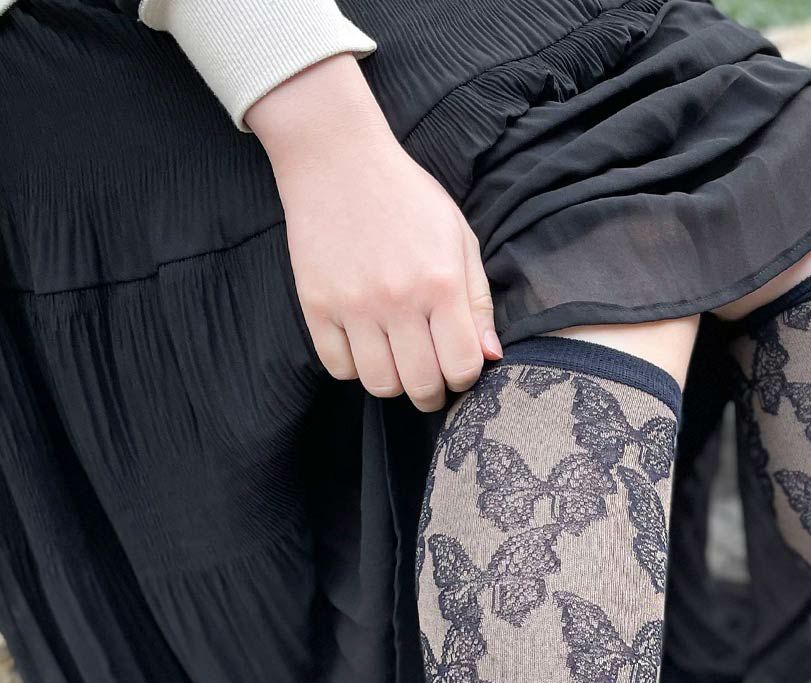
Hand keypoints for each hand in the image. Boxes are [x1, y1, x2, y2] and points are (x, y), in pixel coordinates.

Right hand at [247, 55, 501, 408]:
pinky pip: (339, 368)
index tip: (458, 369)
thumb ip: (477, 300)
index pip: (462, 366)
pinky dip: (354, 368)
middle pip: (421, 385)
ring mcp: (353, 304)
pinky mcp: (316, 304)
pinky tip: (364, 345)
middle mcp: (397, 298)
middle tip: (430, 381)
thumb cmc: (406, 198)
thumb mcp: (458, 237)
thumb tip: (491, 356)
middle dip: (432, 394)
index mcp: (440, 282)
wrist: (337, 158)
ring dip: (393, 383)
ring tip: (397, 362)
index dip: (465, 379)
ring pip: (379, 384)